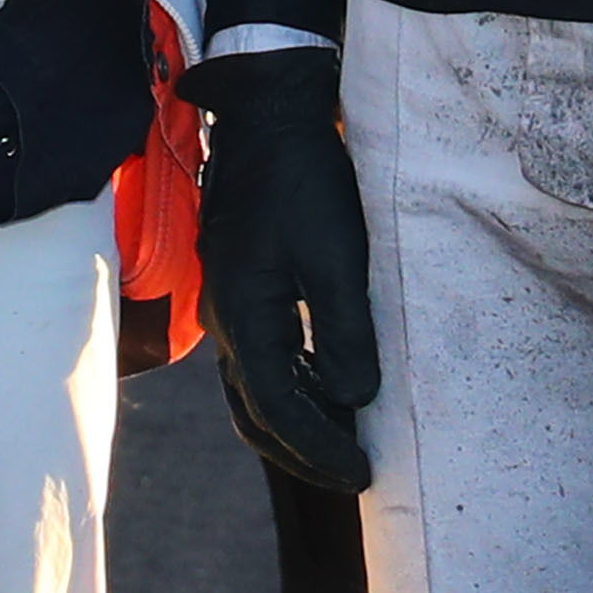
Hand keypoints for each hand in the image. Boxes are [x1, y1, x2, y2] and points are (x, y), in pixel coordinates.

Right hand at [184, 46, 379, 490]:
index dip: (320, 451)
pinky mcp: (242, 287)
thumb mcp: (337, 255)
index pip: (277, 411)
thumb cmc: (305, 180)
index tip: (366, 474)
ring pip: (253, 391)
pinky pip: (259, 361)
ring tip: (347, 443)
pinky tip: (329, 387)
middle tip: (354, 475)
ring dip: (295, 426)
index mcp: (245, 316)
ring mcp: (230, 303)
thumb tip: (356, 399)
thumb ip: (344, 331)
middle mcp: (227, 319)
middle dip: (302, 454)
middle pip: (254, 414)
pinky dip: (291, 390)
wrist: (267, 118)